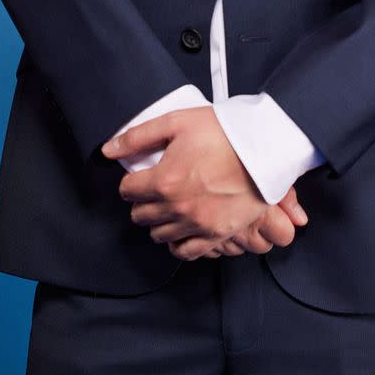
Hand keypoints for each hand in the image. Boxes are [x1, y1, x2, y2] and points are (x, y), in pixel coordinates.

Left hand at [100, 107, 308, 260]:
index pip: (128, 190)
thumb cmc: (225, 131)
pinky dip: (178, 243)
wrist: (265, 147)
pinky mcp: (217, 234)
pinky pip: (185, 252)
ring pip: (159, 235)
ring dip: (158, 221)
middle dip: (142, 201)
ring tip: (168, 207)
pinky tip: (181, 229)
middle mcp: (177, 207)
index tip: (140, 176)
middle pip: (140, 215)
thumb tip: (109, 149)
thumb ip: (138, 137)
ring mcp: (197, 224)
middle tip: (154, 190)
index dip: (131, 181)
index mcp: (164, 180)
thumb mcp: (177, 122)